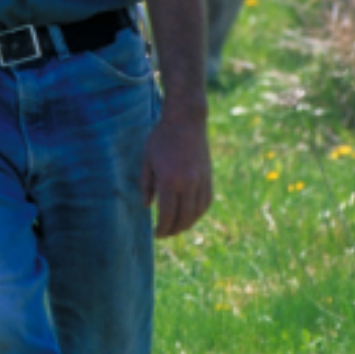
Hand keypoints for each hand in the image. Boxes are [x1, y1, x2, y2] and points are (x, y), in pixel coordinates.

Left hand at [140, 113, 211, 237]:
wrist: (186, 120)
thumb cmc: (161, 137)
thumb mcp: (147, 159)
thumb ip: (146, 184)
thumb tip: (146, 207)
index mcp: (169, 180)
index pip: (168, 215)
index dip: (162, 229)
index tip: (155, 233)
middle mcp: (188, 184)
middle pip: (183, 219)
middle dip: (173, 230)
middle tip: (164, 233)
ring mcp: (201, 181)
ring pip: (197, 213)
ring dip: (187, 224)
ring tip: (176, 226)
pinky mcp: (208, 177)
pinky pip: (206, 202)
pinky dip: (198, 212)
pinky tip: (190, 214)